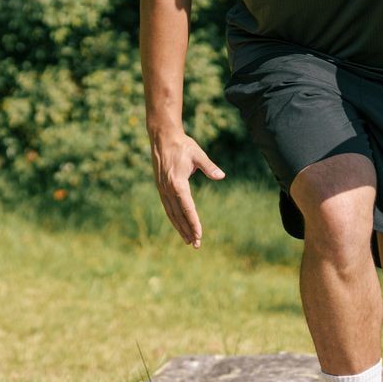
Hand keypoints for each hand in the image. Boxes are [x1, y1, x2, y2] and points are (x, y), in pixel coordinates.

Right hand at [150, 129, 224, 247]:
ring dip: (179, 227)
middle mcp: (167, 189)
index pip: (187, 208)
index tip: (199, 235)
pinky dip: (174, 218)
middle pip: (178, 215)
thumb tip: (221, 176)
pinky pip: (168, 207)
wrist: (162, 137)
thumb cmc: (182, 145)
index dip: (193, 223)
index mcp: (177, 183)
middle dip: (187, 230)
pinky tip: (179, 225)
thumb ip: (209, 166)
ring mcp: (162, 189)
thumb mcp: (198, 154)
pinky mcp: (161, 188)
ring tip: (187, 240)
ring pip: (171, 213)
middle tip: (195, 244)